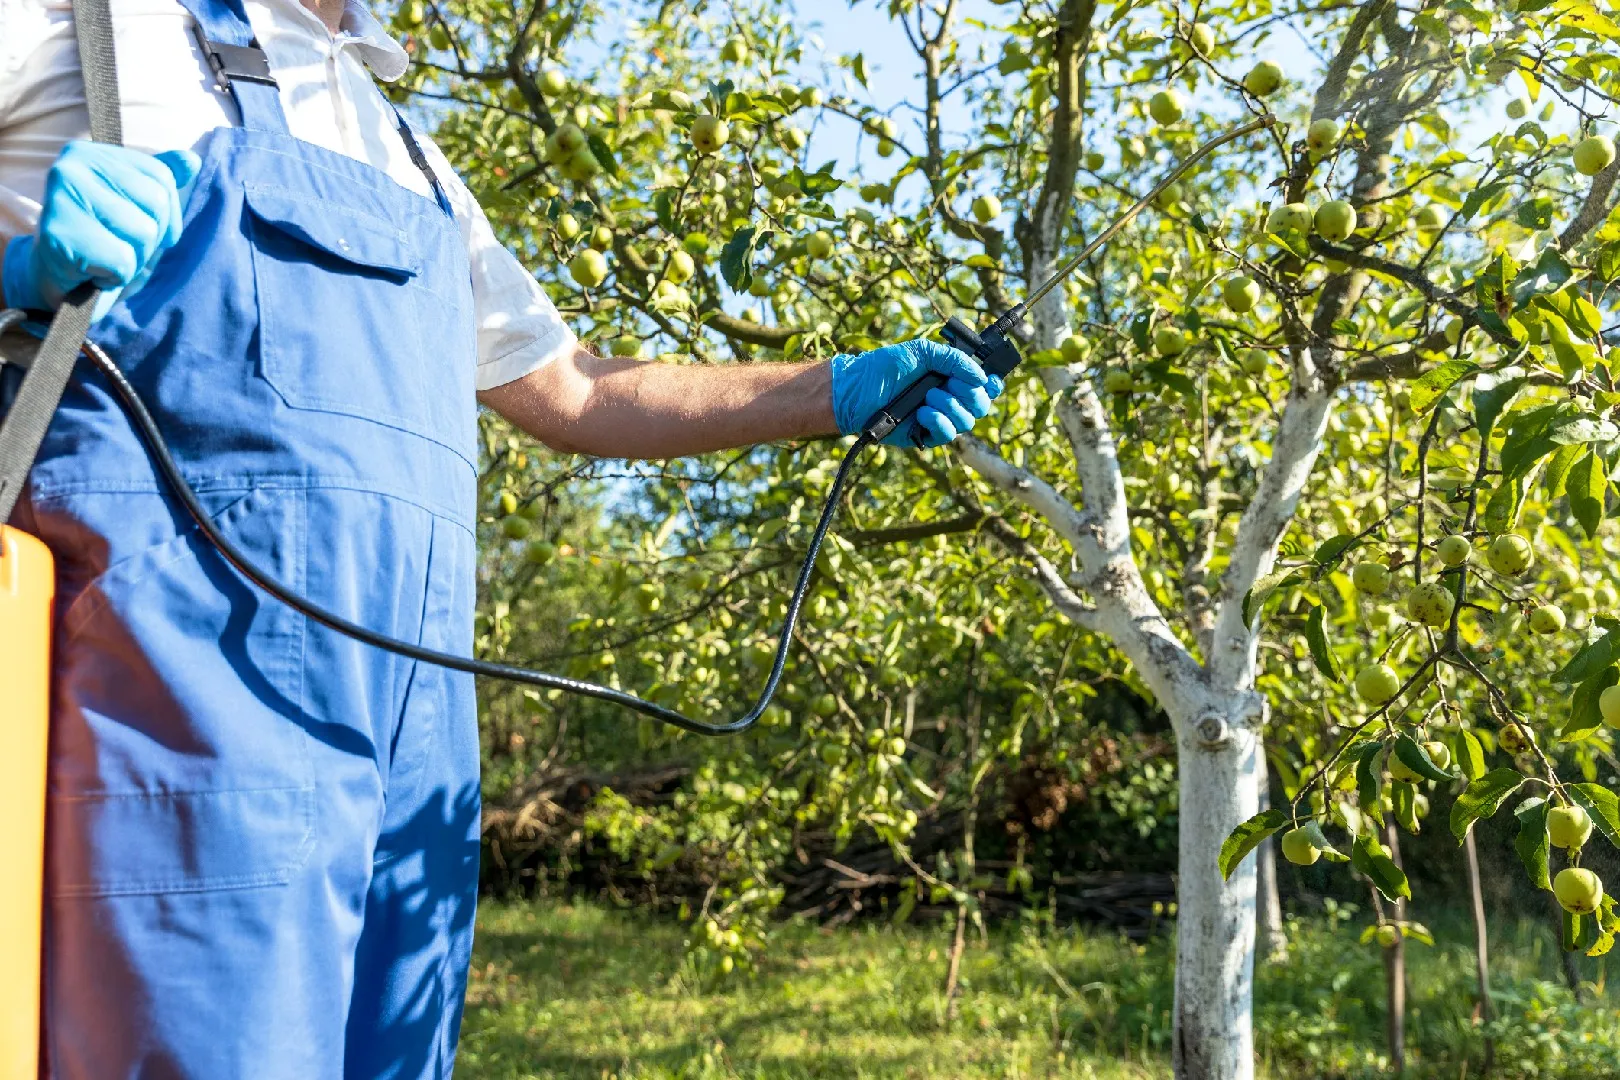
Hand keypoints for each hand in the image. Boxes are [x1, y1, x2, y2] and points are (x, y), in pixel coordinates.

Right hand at [2, 141, 200, 312]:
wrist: (54, 276)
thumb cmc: (99, 236)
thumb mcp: (132, 202)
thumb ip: (160, 179)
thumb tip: (192, 160)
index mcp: (91, 153)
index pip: (162, 177)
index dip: (167, 213)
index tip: (138, 224)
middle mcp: (71, 167)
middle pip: (157, 205)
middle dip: (150, 238)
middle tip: (117, 245)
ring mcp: (61, 198)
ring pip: (144, 234)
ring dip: (134, 259)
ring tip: (104, 257)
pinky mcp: (59, 236)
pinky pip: (122, 262)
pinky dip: (115, 277)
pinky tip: (92, 271)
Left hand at [830, 338, 1003, 447]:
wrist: (857, 390)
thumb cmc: (885, 367)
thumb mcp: (922, 352)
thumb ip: (954, 359)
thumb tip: (982, 376)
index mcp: (950, 376)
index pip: (983, 384)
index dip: (991, 383)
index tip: (988, 380)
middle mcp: (949, 398)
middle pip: (981, 405)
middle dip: (970, 394)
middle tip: (948, 384)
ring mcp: (938, 418)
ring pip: (967, 421)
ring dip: (951, 406)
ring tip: (927, 396)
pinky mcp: (925, 435)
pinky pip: (947, 435)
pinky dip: (940, 422)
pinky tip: (922, 413)